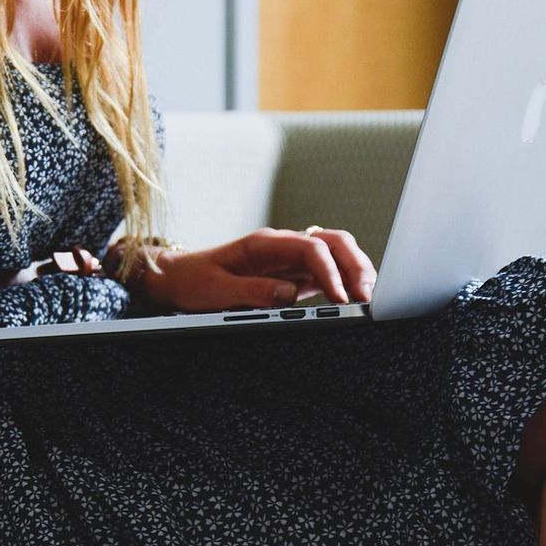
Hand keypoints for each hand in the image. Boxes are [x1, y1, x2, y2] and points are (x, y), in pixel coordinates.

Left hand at [140, 227, 376, 311]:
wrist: (178, 278)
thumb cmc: (194, 281)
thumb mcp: (216, 290)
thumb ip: (252, 291)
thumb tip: (289, 296)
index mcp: (264, 243)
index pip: (310, 247)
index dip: (330, 270)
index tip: (340, 297)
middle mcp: (282, 247)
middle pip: (333, 243)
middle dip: (355, 265)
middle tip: (368, 296)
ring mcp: (290, 261)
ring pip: (336, 256)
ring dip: (355, 273)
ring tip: (367, 300)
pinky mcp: (293, 277)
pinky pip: (326, 274)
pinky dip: (344, 285)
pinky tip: (352, 302)